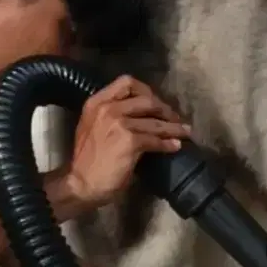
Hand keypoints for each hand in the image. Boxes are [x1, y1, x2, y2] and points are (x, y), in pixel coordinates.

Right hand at [67, 76, 190, 207]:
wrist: (81, 184)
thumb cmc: (88, 160)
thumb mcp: (94, 128)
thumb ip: (111, 115)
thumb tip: (141, 114)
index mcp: (97, 103)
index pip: (126, 82)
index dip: (147, 90)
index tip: (157, 101)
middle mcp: (107, 108)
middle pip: (146, 99)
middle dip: (165, 109)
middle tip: (175, 118)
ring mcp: (119, 123)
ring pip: (155, 121)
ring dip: (174, 128)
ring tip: (185, 132)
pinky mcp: (130, 141)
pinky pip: (156, 140)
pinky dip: (168, 144)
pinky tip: (175, 147)